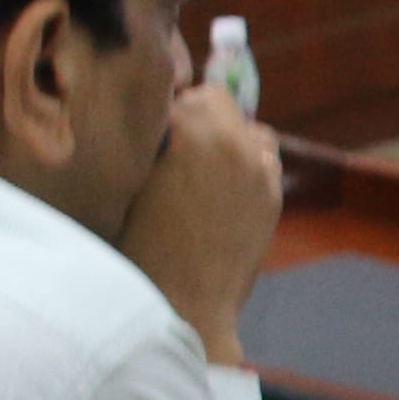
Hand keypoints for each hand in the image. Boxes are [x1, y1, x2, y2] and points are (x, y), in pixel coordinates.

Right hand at [122, 79, 288, 362]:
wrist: (183, 307)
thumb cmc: (137, 250)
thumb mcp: (126, 185)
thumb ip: (143, 143)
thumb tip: (150, 119)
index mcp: (188, 131)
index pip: (176, 92)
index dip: (159, 110)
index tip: (148, 128)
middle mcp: (230, 140)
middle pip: (214, 100)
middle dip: (193, 117)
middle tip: (170, 149)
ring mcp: (258, 167)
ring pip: (245, 126)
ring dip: (224, 136)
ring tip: (198, 167)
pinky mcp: (272, 194)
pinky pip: (262, 157)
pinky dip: (245, 162)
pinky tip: (221, 188)